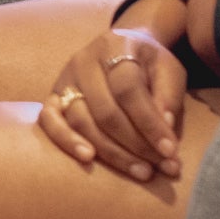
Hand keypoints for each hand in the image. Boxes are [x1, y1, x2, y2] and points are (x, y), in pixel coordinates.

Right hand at [35, 5, 189, 182]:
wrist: (122, 49)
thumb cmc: (148, 64)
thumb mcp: (169, 70)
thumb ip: (168, 97)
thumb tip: (164, 131)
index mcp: (115, 47)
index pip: (128, 89)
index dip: (149, 123)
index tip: (170, 151)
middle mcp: (83, 61)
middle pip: (105, 111)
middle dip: (136, 145)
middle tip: (161, 167)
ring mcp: (64, 79)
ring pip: (81, 122)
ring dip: (112, 153)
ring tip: (141, 171)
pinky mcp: (52, 97)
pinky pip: (49, 121)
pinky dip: (66, 141)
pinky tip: (88, 158)